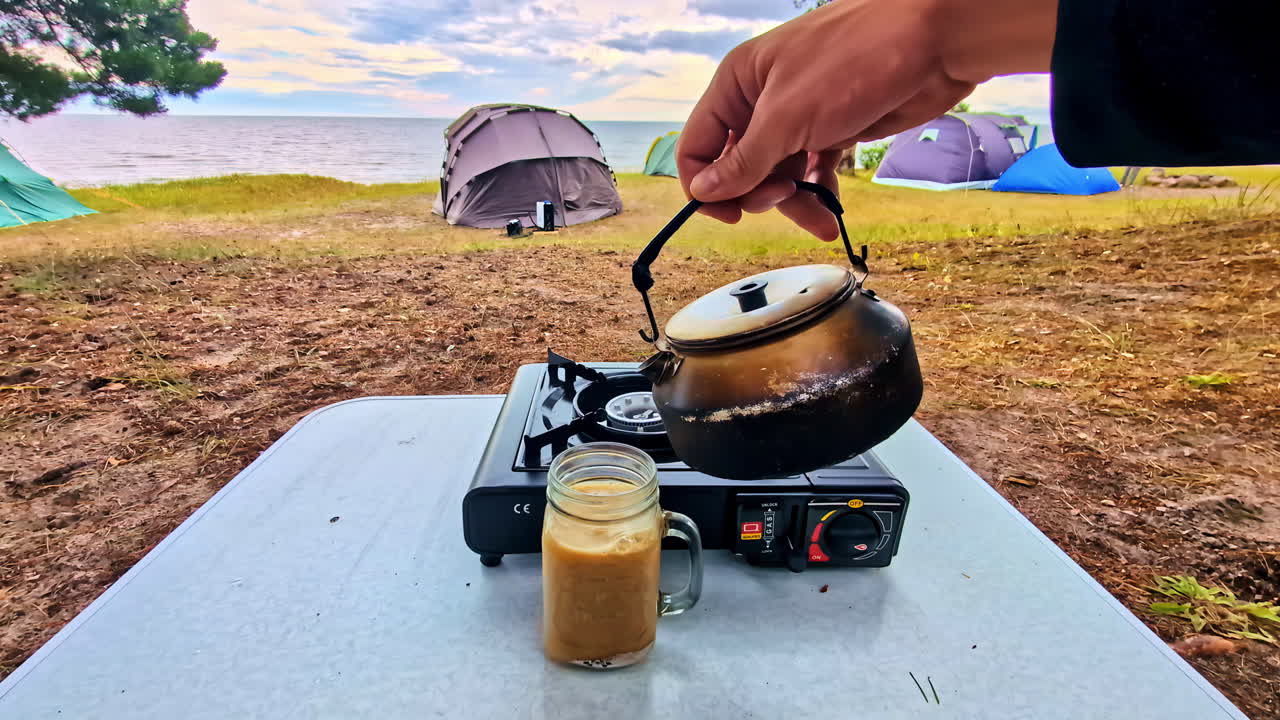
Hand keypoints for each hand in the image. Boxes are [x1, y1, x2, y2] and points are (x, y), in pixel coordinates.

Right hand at [678, 0, 1057, 239]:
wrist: (934, 41)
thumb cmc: (857, 57)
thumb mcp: (788, 117)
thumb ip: (744, 161)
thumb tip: (703, 191)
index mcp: (738, 83)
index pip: (699, 145)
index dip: (705, 184)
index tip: (729, 214)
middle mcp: (764, 100)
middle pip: (739, 168)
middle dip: (759, 193)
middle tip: (786, 198)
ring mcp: (800, 116)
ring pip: (778, 176)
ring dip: (794, 205)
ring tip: (820, 219)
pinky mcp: (834, 130)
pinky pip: (812, 173)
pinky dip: (819, 194)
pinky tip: (831, 212)